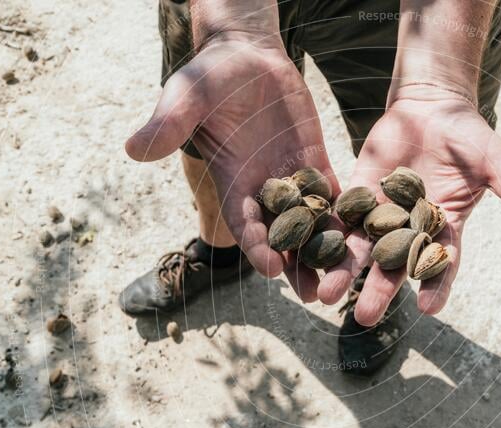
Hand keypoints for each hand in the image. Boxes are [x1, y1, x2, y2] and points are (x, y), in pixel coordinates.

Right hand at [125, 32, 338, 301]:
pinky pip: (335, 194)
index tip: (272, 269)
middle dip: (298, 267)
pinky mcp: (316, 164)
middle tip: (317, 296)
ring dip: (328, 253)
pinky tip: (368, 238)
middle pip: (282, 238)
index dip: (257, 247)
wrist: (247, 58)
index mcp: (232, 183)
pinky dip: (349, 216)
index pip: (244, 224)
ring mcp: (292, 180)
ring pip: (312, 225)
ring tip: (347, 282)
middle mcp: (262, 190)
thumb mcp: (186, 96)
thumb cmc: (211, 76)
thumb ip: (167, 123)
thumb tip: (132, 149)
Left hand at [318, 85, 500, 325]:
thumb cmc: (468, 136)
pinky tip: (305, 254)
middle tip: (362, 317)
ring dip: (344, 272)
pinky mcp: (356, 197)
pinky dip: (323, 236)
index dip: (436, 285)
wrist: (431, 109)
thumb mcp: (493, 158)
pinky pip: (338, 219)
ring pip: (360, 250)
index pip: (443, 263)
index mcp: (445, 229)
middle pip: (394, 267)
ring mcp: (380, 216)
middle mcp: (410, 231)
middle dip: (379, 291)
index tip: (429, 309)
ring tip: (325, 296)